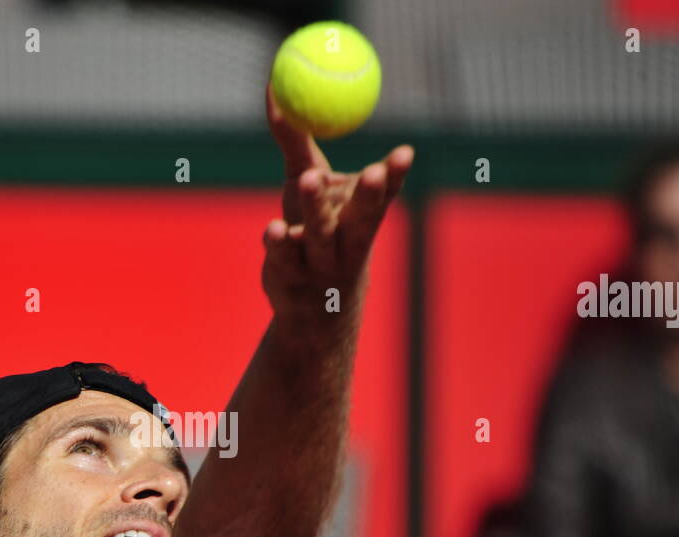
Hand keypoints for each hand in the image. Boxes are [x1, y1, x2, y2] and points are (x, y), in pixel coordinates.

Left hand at [261, 84, 412, 320]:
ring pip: (318, 235)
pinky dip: (278, 243)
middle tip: (372, 170)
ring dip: (316, 208)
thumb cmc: (317, 231)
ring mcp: (319, 262)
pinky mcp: (289, 277)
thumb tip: (275, 86)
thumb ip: (294, 138)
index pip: (384, 194)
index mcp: (362, 217)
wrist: (314, 308)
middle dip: (368, 194)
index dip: (395, 175)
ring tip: (309, 180)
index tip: (405, 152)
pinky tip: (273, 230)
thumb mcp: (307, 182)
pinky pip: (283, 257)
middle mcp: (347, 240)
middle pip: (362, 217)